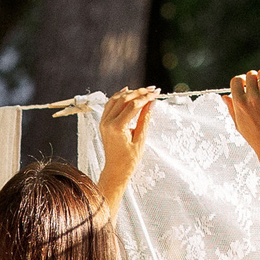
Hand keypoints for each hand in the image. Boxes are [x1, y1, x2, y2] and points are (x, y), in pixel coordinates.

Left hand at [97, 86, 159, 203]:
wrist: (116, 170)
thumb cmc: (129, 160)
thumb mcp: (140, 139)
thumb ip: (145, 119)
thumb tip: (152, 103)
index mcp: (117, 127)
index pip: (133, 105)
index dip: (146, 97)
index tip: (156, 93)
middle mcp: (107, 122)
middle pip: (124, 99)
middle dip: (139, 92)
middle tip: (152, 89)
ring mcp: (103, 122)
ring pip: (116, 99)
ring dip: (130, 93)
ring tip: (143, 90)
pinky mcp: (103, 123)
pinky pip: (110, 105)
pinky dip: (118, 97)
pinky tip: (127, 91)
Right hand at [225, 69, 259, 165]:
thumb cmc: (254, 135)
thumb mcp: (238, 123)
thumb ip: (231, 108)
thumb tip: (224, 96)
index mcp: (239, 103)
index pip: (236, 80)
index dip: (240, 80)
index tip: (244, 85)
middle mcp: (252, 97)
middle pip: (250, 74)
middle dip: (252, 78)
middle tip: (256, 86)